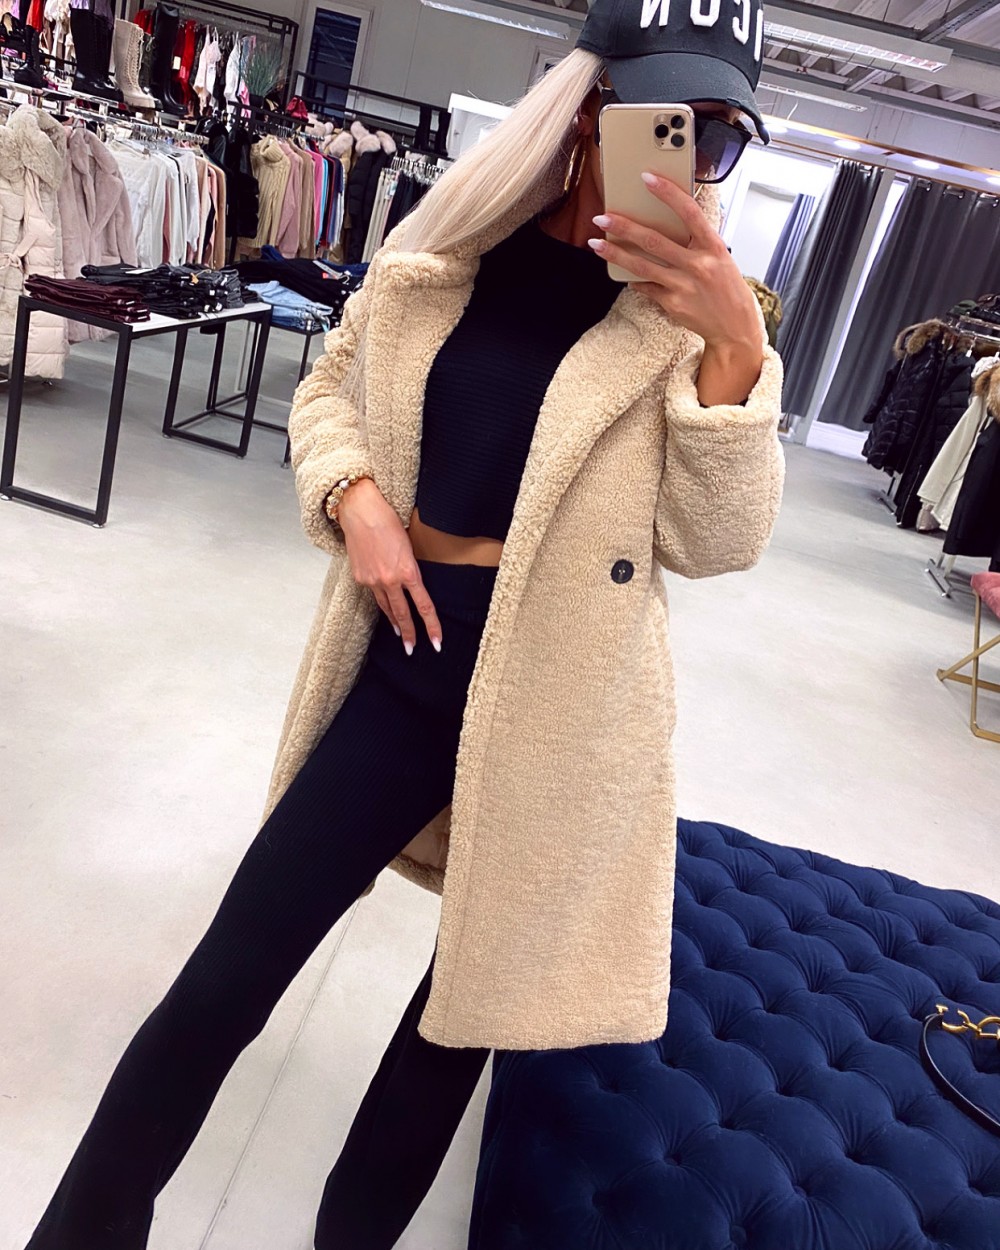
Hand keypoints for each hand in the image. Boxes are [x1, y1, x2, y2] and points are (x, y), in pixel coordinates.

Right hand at [337, 478, 442, 654]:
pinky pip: (373, 594)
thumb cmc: (387, 521)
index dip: (432, 626)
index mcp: (408, 571)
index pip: (424, 606)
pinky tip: (384, 606)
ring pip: (386, 608)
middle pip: (403, 614)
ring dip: (394, 622)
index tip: (436, 643)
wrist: (360, 511)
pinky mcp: (360, 577)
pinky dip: (380, 601)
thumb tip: (411, 582)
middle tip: (412, 649)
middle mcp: (390, 580)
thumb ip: (410, 568)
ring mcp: (372, 580)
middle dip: (409, 634)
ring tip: (399, 634)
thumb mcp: (408, 546)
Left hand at [589, 174, 763, 403]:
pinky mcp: (672, 303)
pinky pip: (646, 286)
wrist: (733, 326)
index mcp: (713, 246)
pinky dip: (634, 278)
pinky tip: (622, 272)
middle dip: (624, 227)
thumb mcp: (720, 257)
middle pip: (654, 241)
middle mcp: (698, 265)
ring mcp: (683, 286)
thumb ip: (697, 240)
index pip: (689, 212)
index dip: (667, 193)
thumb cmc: (726, 287)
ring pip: (642, 265)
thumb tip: (669, 221)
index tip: (646, 178)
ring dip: (615, 253)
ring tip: (596, 243)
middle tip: (603, 218)